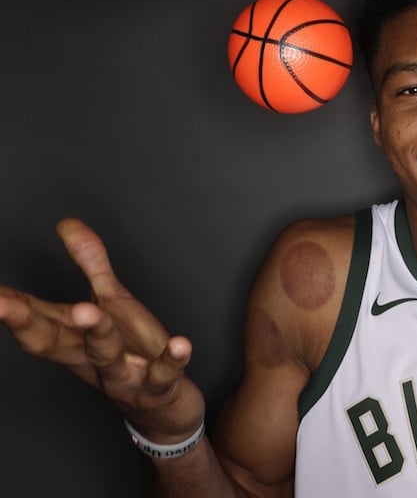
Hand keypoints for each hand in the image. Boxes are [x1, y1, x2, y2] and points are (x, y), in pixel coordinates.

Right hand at [0, 218, 204, 441]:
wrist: (162, 411)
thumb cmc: (130, 353)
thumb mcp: (111, 303)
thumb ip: (91, 264)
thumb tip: (66, 223)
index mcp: (74, 339)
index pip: (34, 318)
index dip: (8, 306)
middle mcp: (90, 360)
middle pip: (53, 342)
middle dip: (26, 323)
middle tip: (3, 304)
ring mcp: (124, 375)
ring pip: (105, 356)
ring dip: (96, 334)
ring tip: (88, 311)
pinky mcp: (159, 387)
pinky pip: (164, 375)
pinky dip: (172, 360)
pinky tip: (181, 343)